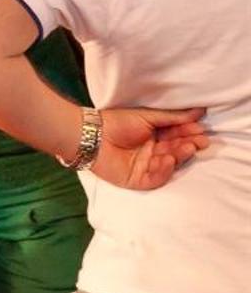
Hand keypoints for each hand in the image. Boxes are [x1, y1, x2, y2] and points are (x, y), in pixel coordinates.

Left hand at [90, 107, 209, 190]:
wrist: (91, 135)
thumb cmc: (116, 122)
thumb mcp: (147, 117)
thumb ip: (173, 117)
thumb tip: (199, 111)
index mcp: (154, 137)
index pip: (176, 136)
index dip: (189, 133)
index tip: (201, 129)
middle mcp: (151, 153)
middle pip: (175, 151)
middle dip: (188, 145)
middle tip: (200, 141)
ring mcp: (144, 167)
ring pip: (168, 165)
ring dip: (179, 156)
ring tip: (187, 147)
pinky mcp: (136, 180)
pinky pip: (155, 179)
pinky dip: (163, 170)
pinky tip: (168, 159)